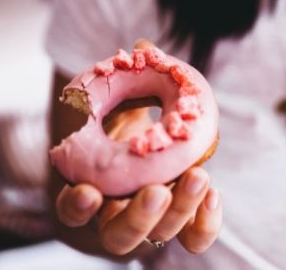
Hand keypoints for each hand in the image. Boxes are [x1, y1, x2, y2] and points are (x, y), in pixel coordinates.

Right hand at [54, 40, 221, 255]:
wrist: (147, 149)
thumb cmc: (125, 125)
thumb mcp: (122, 102)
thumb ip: (129, 80)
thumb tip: (145, 47)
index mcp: (89, 189)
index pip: (72, 210)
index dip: (77, 206)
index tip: (89, 193)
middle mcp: (115, 214)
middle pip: (118, 236)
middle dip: (137, 217)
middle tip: (156, 192)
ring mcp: (150, 223)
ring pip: (158, 237)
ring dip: (178, 211)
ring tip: (198, 178)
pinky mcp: (181, 223)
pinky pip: (193, 237)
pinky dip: (205, 223)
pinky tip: (213, 193)